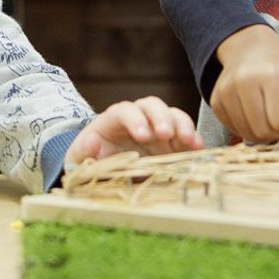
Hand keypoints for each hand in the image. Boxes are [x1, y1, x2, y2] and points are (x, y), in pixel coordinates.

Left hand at [65, 96, 203, 165]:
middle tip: (167, 135)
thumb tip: (91, 140)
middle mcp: (138, 118)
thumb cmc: (90, 163)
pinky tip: (199, 149)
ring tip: (190, 141)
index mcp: (113, 120)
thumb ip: (83, 152)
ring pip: (172, 115)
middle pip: (152, 105)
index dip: (135, 119)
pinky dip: (193, 139)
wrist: (104, 172)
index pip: (125, 110)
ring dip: (182, 125)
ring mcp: (156, 128)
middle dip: (161, 117)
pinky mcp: (171, 142)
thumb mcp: (79, 160)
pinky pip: (185, 134)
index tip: (142, 136)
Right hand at [210, 24, 278, 145]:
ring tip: (268, 118)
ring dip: (262, 134)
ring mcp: (226, 90)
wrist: (250, 49)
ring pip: (247, 134)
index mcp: (271, 75)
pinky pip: (233, 130)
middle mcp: (245, 80)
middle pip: (264, 131)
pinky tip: (253, 115)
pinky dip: (246, 129)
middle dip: (277, 134)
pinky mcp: (216, 101)